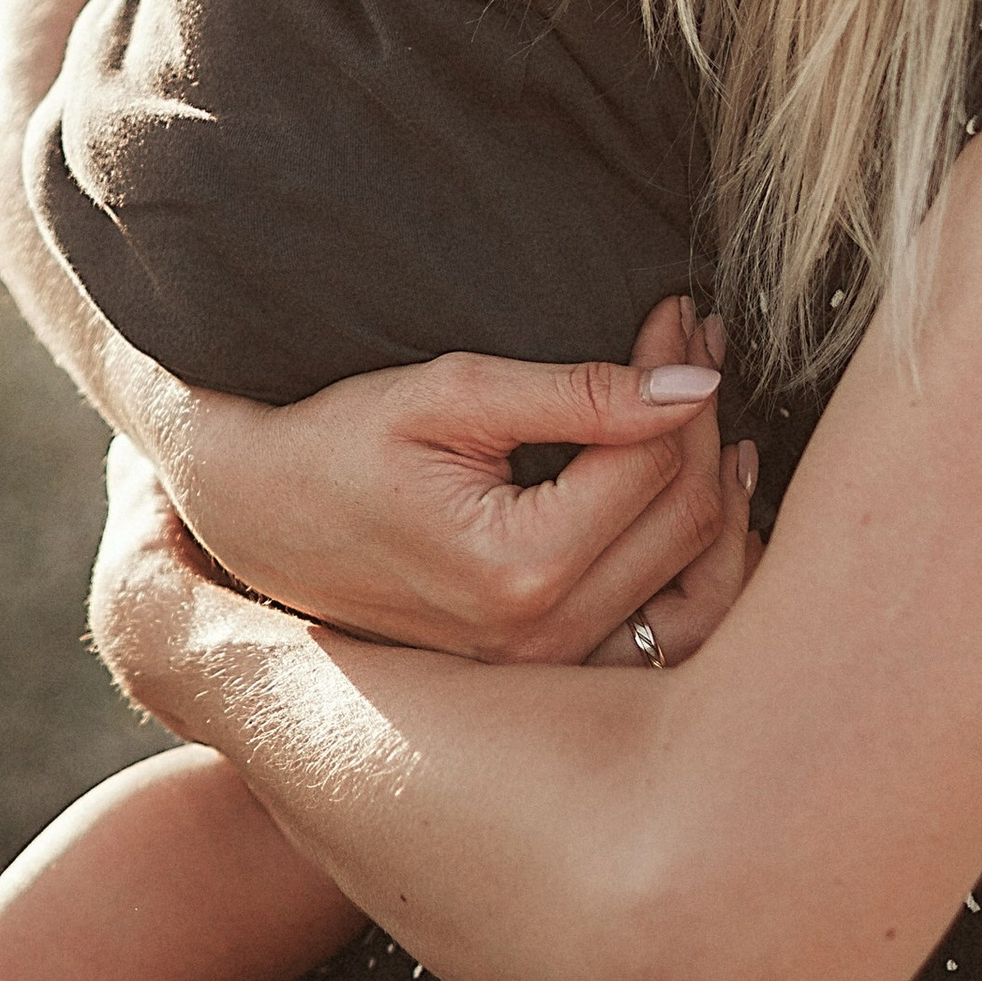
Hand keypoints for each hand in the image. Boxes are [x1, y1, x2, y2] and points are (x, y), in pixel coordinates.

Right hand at [151, 296, 734, 669]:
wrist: (258, 518)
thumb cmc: (338, 442)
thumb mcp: (451, 394)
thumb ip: (580, 393)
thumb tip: (696, 383)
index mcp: (520, 568)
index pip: (654, 462)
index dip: (680, 373)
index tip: (677, 311)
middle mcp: (544, 637)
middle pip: (687, 519)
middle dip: (705, 419)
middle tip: (696, 340)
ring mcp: (548, 666)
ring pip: (700, 587)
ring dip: (723, 496)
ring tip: (713, 418)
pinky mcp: (546, 669)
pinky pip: (667, 633)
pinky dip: (701, 565)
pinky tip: (701, 499)